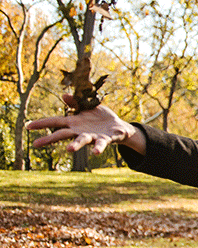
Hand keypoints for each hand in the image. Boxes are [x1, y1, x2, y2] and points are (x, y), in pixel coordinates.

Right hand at [27, 92, 144, 154]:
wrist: (119, 127)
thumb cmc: (100, 118)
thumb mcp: (87, 108)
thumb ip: (76, 103)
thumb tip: (64, 95)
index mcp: (75, 122)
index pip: (56, 122)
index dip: (42, 124)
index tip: (28, 126)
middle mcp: (81, 131)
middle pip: (63, 134)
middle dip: (50, 139)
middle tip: (36, 144)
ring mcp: (93, 136)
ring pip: (82, 140)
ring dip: (75, 145)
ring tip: (69, 149)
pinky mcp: (106, 139)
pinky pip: (101, 144)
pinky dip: (98, 148)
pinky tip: (95, 153)